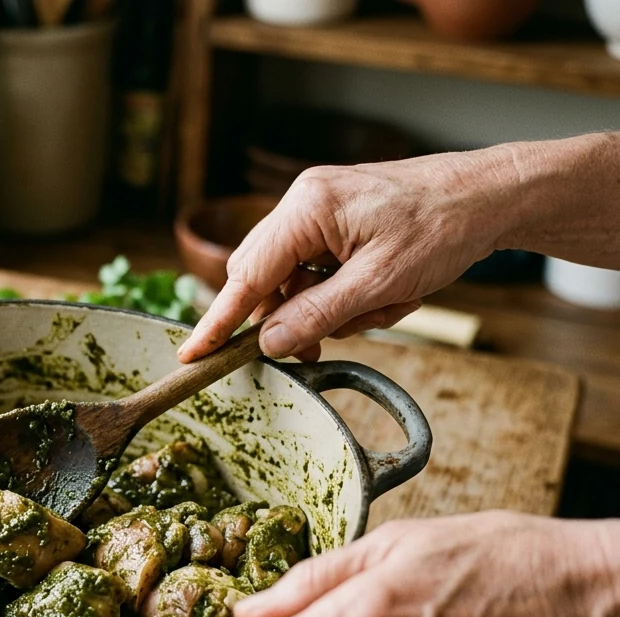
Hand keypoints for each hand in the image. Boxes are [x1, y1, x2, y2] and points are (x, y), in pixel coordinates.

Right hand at [178, 151, 513, 361]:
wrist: (491, 195)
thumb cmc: (444, 226)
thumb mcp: (381, 283)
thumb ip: (318, 314)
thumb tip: (267, 342)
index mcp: (308, 208)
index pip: (246, 275)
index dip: (218, 321)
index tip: (190, 354)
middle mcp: (304, 203)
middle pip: (265, 279)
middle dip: (294, 317)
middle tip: (321, 344)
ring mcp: (319, 211)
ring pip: (294, 282)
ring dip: (330, 309)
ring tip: (383, 306)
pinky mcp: (335, 223)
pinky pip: (318, 273)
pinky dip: (345, 296)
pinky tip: (386, 295)